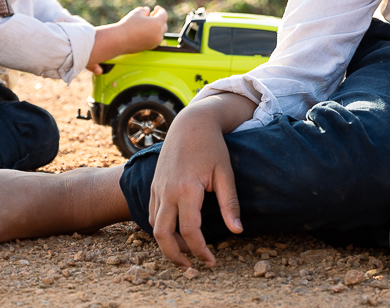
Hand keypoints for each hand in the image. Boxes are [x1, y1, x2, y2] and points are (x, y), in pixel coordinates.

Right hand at [88, 6, 167, 72]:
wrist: (118, 40)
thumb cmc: (127, 25)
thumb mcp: (136, 13)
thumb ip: (144, 10)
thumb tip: (147, 10)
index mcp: (157, 24)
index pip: (164, 15)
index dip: (160, 10)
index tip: (156, 8)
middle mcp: (158, 34)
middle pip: (164, 24)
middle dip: (159, 19)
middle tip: (151, 15)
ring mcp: (155, 42)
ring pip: (160, 33)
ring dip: (157, 27)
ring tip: (147, 23)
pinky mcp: (150, 47)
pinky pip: (156, 39)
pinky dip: (154, 35)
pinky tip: (145, 31)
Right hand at [148, 93, 254, 267]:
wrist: (190, 123)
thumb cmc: (212, 146)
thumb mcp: (225, 173)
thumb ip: (230, 204)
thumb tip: (237, 231)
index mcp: (187, 189)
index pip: (190, 231)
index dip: (200, 250)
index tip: (211, 260)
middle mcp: (167, 191)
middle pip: (163, 235)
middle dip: (175, 256)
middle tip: (191, 267)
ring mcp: (157, 188)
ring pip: (154, 226)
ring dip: (167, 244)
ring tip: (185, 252)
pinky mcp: (154, 185)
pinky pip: (152, 214)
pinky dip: (161, 228)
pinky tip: (175, 232)